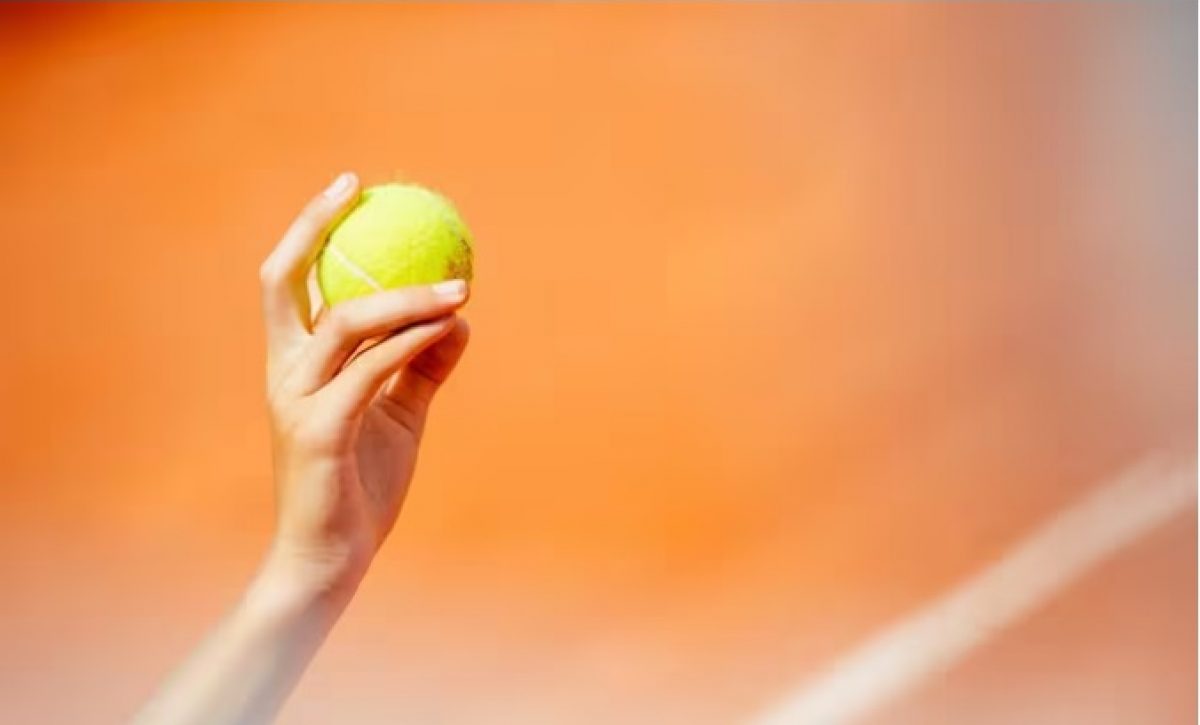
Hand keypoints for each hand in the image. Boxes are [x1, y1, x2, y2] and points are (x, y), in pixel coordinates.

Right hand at [257, 172, 470, 603]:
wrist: (332, 559)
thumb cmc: (359, 485)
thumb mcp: (399, 414)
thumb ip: (423, 365)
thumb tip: (461, 317)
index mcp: (295, 366)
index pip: (289, 283)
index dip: (311, 230)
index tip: (351, 190)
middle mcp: (285, 373)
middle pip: (284, 282)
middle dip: (314, 227)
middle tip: (360, 189)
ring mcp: (296, 400)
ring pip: (344, 321)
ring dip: (405, 295)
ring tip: (459, 285)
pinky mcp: (318, 431)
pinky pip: (371, 369)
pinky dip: (411, 341)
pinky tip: (448, 326)